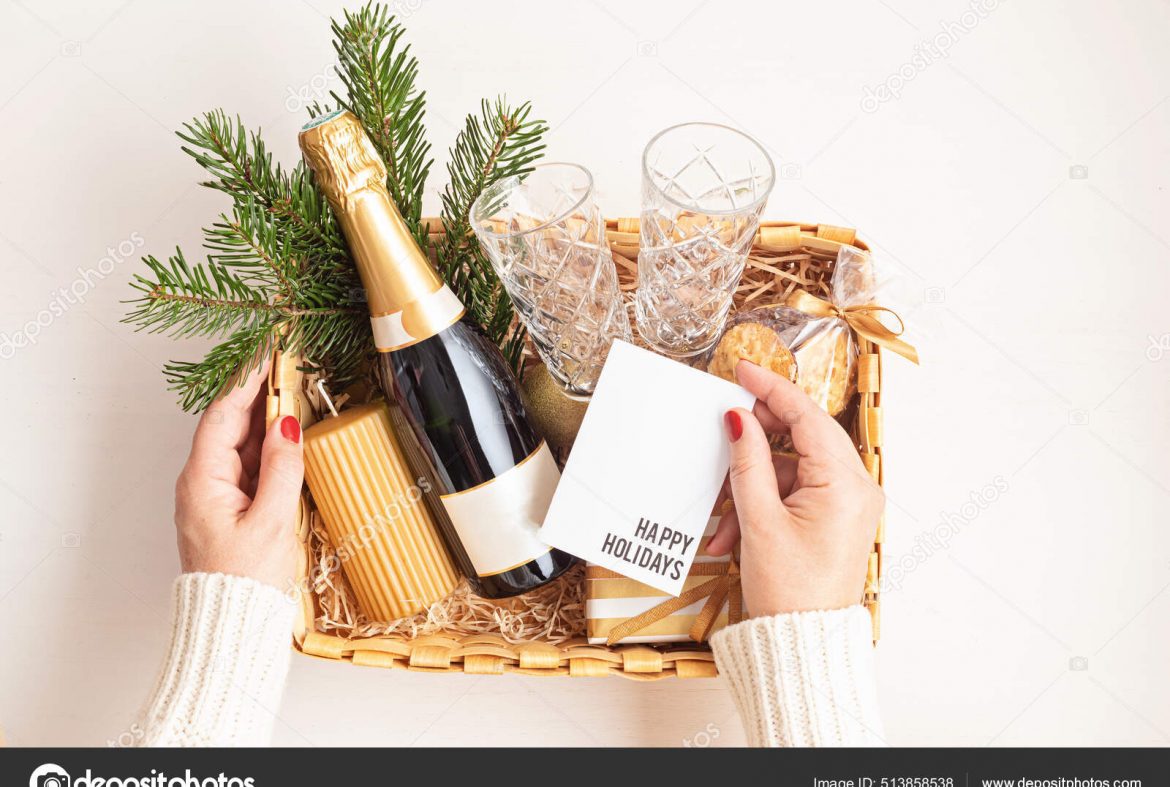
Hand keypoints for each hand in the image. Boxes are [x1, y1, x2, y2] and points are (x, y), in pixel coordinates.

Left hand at [173, 361, 303, 590]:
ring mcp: (214, 497)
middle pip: (230, 427)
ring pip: (241, 447)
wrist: (231, 623)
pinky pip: (248, 469)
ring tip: (293, 397)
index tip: (266, 355)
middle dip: (259, 397)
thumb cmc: (245, 580)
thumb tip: (287, 426)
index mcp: (203, 481)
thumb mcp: (272, 520)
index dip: (245, 382)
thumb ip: (283, 469)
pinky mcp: (228, 510)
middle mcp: (202, 484)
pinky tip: (288, 443)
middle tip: (287, 368)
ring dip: (266, 424)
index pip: (222, 416)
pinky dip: (268, 451)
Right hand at [707, 359, 882, 617]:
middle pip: (802, 437)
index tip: (743, 370)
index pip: (807, 416)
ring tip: (723, 518)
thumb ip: (747, 461)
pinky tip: (735, 533)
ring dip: (752, 486)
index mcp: (846, 482)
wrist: (802, 645)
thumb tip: (737, 418)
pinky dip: (763, 504)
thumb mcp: (759, 520)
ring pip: (792, 469)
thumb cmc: (789, 591)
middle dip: (756, 440)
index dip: (771, 389)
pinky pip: (796, 494)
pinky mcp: (836, 519)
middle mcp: (856, 488)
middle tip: (723, 431)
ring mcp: (848, 504)